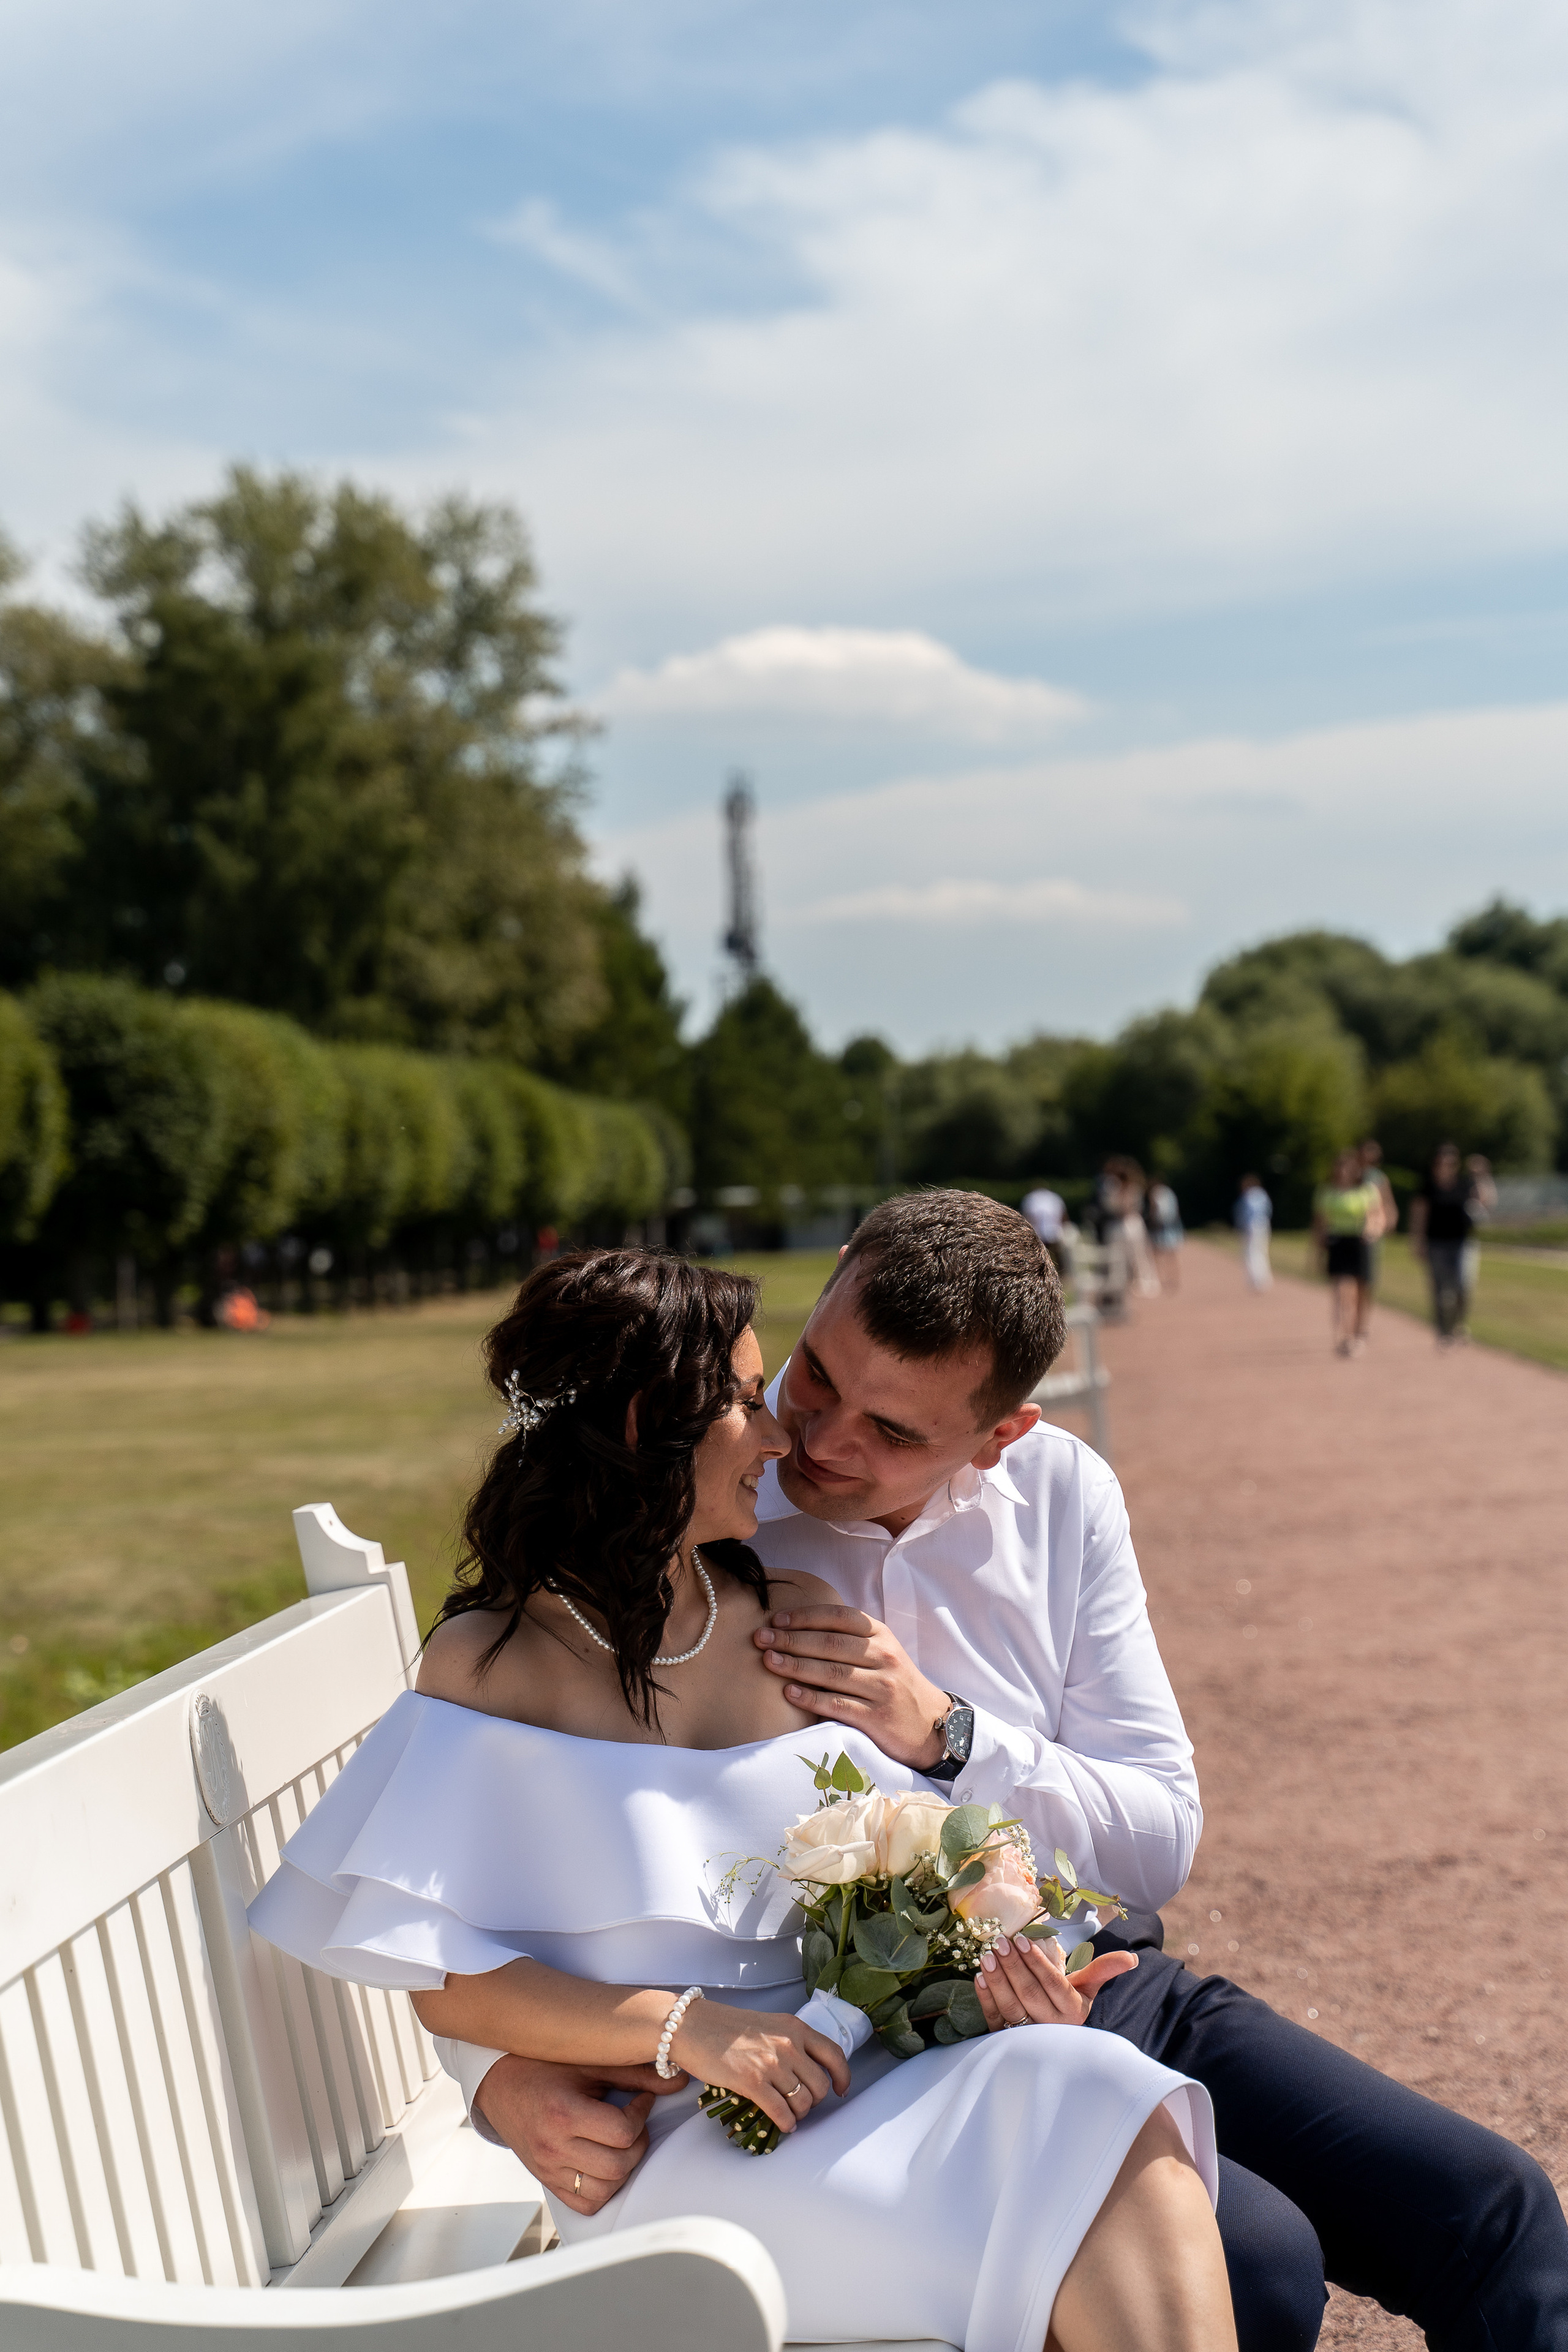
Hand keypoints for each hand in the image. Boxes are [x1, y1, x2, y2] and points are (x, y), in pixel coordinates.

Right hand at [474, 2055, 685, 2216]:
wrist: (499, 2084)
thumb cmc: (543, 2067)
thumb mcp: (588, 2062)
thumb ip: (634, 2073)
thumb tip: (679, 2079)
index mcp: (562, 2114)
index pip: (621, 2131)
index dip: (641, 2113)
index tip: (639, 2098)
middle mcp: (553, 2147)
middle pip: (618, 2165)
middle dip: (638, 2143)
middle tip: (633, 2120)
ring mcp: (548, 2170)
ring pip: (605, 2190)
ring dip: (623, 2168)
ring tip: (620, 2142)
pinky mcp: (547, 2182)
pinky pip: (585, 2204)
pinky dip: (602, 2189)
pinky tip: (604, 2161)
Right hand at [673, 2000, 850, 2137]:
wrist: (693, 2026)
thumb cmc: (727, 2026)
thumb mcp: (768, 2025)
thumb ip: (790, 2042)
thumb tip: (805, 2070)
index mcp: (794, 2027)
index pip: (833, 2054)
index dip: (843, 2076)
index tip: (841, 2090)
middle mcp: (788, 2044)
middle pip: (820, 2085)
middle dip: (814, 2101)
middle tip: (803, 2104)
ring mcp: (771, 2064)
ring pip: (802, 2101)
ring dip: (799, 2114)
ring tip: (791, 2115)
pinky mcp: (752, 2082)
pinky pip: (780, 2112)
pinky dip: (786, 2123)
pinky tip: (783, 2125)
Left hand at [754, 1602, 949, 1768]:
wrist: (932, 1725)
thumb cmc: (895, 1684)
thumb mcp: (882, 1653)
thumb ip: (850, 1640)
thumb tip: (798, 1629)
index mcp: (881, 1636)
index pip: (839, 1618)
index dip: (805, 1616)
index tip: (777, 1619)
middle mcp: (884, 1658)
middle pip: (830, 1644)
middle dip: (791, 1639)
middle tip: (761, 1638)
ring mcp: (882, 1687)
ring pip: (832, 1673)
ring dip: (795, 1665)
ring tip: (768, 1661)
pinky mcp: (877, 1717)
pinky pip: (838, 1705)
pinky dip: (811, 1698)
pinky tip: (789, 1693)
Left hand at [974, 1932, 1137, 2029]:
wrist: (1055, 2042)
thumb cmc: (1069, 2005)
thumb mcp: (1087, 1989)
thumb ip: (1103, 1970)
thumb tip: (1132, 1957)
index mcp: (1072, 2012)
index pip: (1053, 1984)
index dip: (1036, 1962)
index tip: (1021, 1939)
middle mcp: (1050, 2027)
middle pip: (1029, 1994)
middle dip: (1013, 1966)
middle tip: (1000, 1940)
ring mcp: (1027, 2037)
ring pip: (1010, 2007)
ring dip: (997, 1980)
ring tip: (987, 1955)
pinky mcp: (1005, 2041)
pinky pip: (994, 2020)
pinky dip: (985, 1999)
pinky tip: (979, 1978)